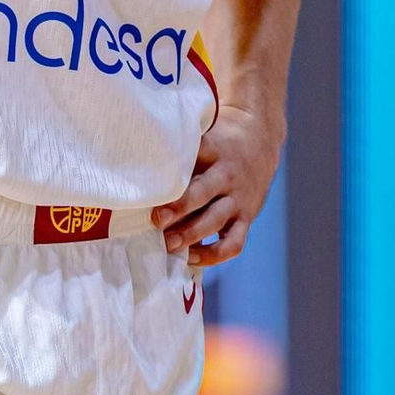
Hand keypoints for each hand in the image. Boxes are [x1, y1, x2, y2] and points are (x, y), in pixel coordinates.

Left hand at [153, 102, 282, 267]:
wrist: (260, 140)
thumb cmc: (217, 142)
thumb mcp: (202, 136)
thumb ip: (178, 151)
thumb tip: (135, 166)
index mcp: (213, 150)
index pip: (193, 158)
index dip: (173, 173)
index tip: (150, 185)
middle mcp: (227, 175)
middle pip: (204, 191)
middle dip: (180, 208)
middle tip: (156, 221)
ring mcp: (238, 198)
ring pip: (217, 220)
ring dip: (192, 234)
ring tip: (168, 245)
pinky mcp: (247, 217)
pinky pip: (234, 243)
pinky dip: (213, 255)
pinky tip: (190, 258)